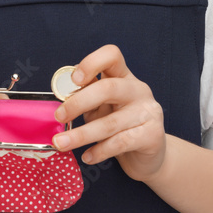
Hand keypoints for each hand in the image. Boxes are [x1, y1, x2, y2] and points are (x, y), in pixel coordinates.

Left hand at [51, 44, 166, 182]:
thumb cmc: (119, 126)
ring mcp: (148, 112)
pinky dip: (99, 150)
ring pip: (110, 122)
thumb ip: (86, 98)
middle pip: (108, 88)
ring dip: (81, 134)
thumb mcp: (101, 107)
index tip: (74, 80)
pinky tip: (87, 156)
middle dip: (78, 102)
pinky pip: (119, 143)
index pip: (112, 56)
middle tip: (59, 117)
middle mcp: (138, 90)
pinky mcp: (152, 136)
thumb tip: (61, 96)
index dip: (91, 63)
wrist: (149, 156)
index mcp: (123, 76)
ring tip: (61, 143)